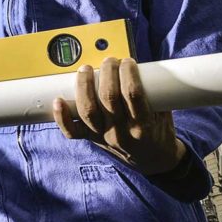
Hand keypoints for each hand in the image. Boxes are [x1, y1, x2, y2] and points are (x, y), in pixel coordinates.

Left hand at [53, 57, 185, 175]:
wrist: (152, 160)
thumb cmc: (158, 131)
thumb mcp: (163, 114)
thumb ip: (153, 93)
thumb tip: (139, 65)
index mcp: (143, 126)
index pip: (133, 94)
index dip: (128, 73)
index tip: (127, 61)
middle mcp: (121, 132)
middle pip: (108, 98)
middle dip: (107, 73)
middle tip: (109, 61)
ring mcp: (103, 136)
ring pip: (88, 110)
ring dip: (84, 86)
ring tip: (85, 69)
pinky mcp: (90, 139)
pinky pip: (72, 131)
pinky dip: (61, 117)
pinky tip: (58, 101)